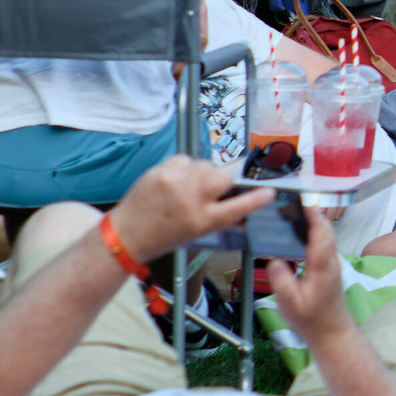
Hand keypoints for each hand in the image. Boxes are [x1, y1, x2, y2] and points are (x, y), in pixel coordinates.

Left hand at [106, 155, 271, 264]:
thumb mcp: (198, 234)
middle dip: (223, 179)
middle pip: (224, 176)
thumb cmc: (165, 236)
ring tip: (189, 186)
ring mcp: (175, 183)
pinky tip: (176, 179)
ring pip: (205, 164)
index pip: (238, 206)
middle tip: (214, 188)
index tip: (268, 192)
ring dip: (202, 172)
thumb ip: (223, 219)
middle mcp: (191, 201)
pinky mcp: (161, 171)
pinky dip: (185, 168)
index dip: (257, 198)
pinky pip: (185, 160)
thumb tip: (247, 209)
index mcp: (203, 221)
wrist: (127, 234)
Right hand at [263, 208, 351, 343]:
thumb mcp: (290, 304)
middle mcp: (331, 263)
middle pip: (327, 232)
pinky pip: (326, 244)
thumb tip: (275, 261)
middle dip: (315, 215)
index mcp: (321, 268)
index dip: (314, 218)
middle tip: (298, 203)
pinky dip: (318, 233)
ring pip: (328, 237)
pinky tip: (305, 233)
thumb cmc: (310, 319)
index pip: (320, 236)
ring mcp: (333, 265)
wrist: (331, 331)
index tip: (306, 203)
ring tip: (300, 212)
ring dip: (317, 223)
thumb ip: (282, 282)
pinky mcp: (331, 269)